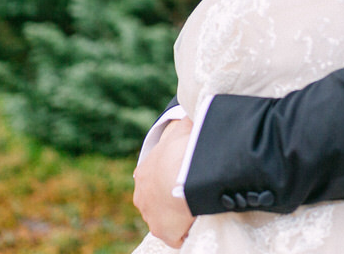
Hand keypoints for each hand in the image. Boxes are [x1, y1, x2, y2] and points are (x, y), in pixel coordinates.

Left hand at [134, 118, 195, 247]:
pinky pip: (178, 235)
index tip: (182, 178)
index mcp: (144, 173)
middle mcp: (142, 197)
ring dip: (180, 215)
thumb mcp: (183, 128)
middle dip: (172, 199)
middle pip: (158, 201)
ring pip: (167, 219)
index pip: (153, 179)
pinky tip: (200, 220)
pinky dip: (188, 230)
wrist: (183, 173)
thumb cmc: (183, 148)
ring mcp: (151, 217)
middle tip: (192, 193)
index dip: (169, 179)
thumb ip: (183, 123)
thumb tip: (190, 109)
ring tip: (198, 207)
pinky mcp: (164, 233)